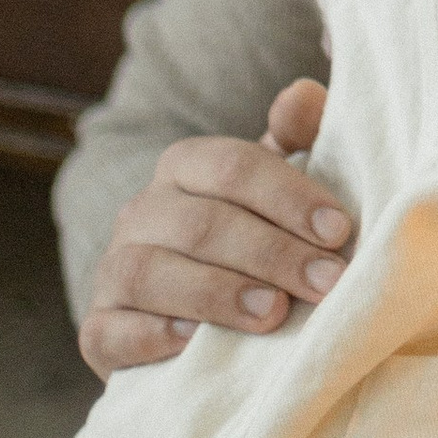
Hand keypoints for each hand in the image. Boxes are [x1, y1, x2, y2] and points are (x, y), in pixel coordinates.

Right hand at [77, 80, 353, 374]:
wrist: (204, 322)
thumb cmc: (258, 240)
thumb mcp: (284, 188)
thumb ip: (301, 138)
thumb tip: (302, 94)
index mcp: (186, 166)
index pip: (233, 166)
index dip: (290, 196)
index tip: (339, 231)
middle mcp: (141, 211)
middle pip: (201, 223)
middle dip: (271, 253)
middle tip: (326, 282)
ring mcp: (112, 271)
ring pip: (149, 272)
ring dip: (216, 293)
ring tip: (274, 314)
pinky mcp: (98, 332)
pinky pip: (111, 330)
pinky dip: (152, 336)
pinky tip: (197, 343)